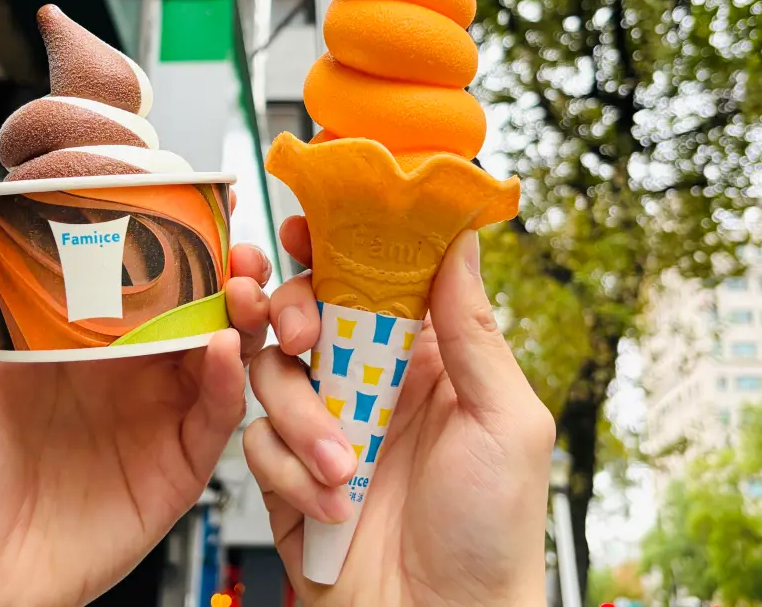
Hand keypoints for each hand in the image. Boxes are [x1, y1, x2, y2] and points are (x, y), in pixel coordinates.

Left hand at [0, 195, 273, 606]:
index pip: (142, 267)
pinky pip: (218, 413)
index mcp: (81, 333)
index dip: (175, 231)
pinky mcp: (178, 461)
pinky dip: (228, 378)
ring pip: (224, 346)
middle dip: (228, 264)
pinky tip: (222, 350)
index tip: (196, 195)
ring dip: (242, 311)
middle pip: (199, 299)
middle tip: (233, 245)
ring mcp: (157, 410)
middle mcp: (128, 366)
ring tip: (240, 289)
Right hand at [244, 218, 554, 606]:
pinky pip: (256, 442)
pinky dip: (290, 473)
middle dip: (294, 316)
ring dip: (302, 418)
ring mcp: (326, 426)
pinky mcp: (288, 473)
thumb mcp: (505, 420)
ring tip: (346, 468)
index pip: (374, 279)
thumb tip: (462, 239)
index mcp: (426, 357)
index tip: (308, 228)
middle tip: (305, 337)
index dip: (338, 247)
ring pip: (273, 374)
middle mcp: (371, 382)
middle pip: (307, 312)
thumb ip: (474, 329)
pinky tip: (333, 504)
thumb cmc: (491, 533)